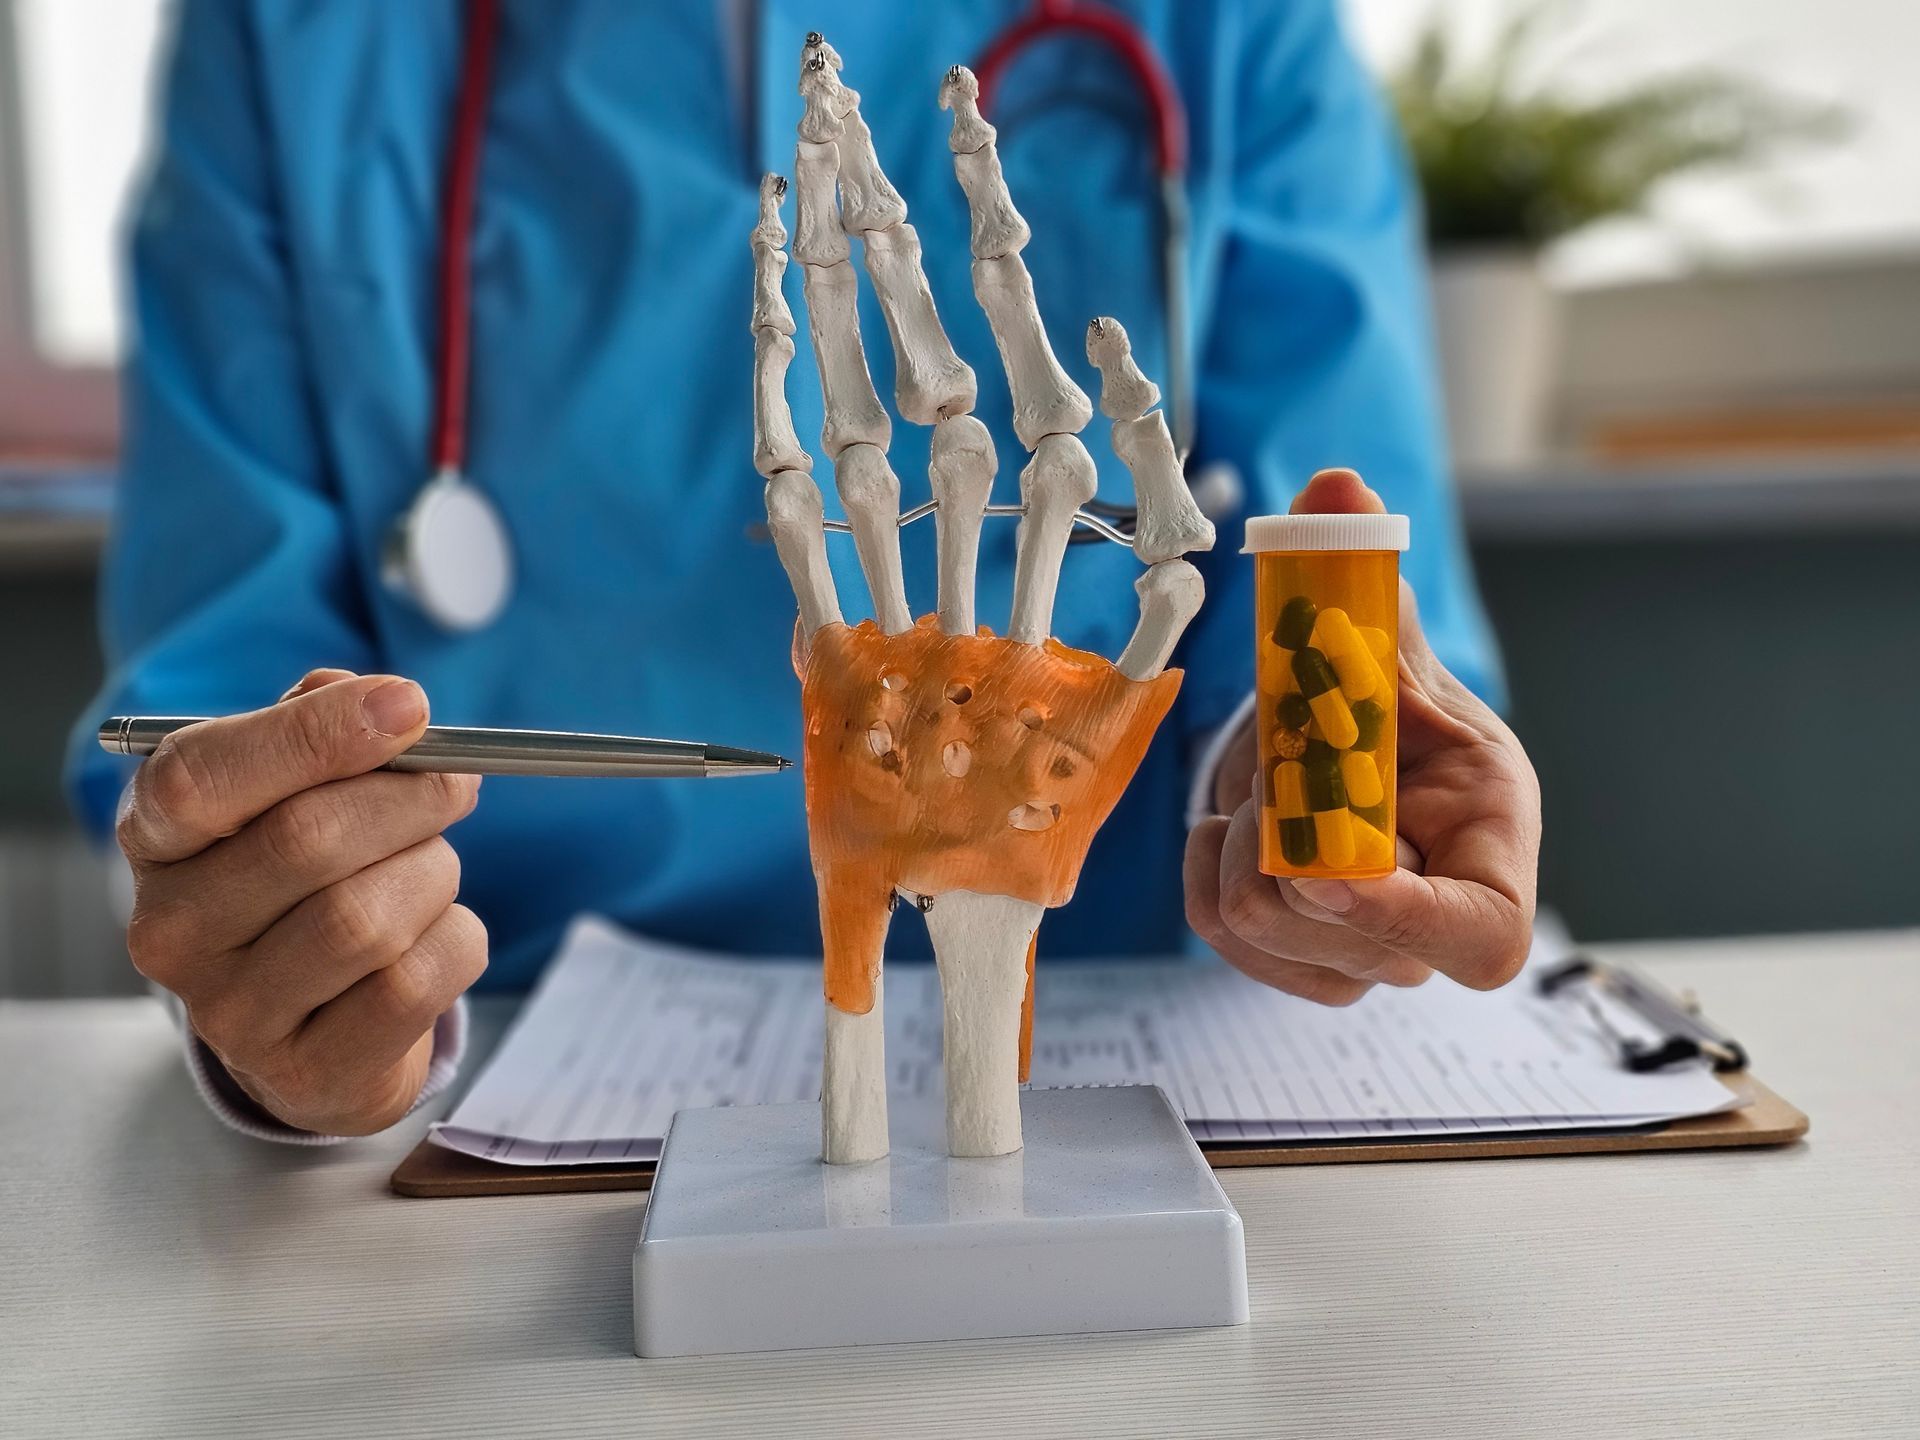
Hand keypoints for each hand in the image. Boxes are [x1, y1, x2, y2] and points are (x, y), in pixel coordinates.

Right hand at [118, 669, 486, 1133]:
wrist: (314, 1022)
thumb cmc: (306, 879)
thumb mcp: (292, 791)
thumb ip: (319, 727)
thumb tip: (373, 699)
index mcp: (155, 840)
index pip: (201, 777)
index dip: (313, 734)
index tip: (408, 706)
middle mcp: (172, 931)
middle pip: (307, 840)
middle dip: (409, 800)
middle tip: (454, 785)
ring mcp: (231, 1014)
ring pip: (369, 917)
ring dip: (433, 876)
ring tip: (427, 873)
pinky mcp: (305, 1072)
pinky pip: (415, 985)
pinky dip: (454, 941)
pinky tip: (433, 937)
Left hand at [1184, 470, 1539, 1003]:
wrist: (1358, 757)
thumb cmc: (1396, 716)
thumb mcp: (1390, 644)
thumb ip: (1367, 574)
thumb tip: (1339, 490)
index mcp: (1491, 854)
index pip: (1480, 941)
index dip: (1404, 915)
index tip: (1330, 863)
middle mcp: (1428, 927)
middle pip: (1334, 923)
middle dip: (1283, 819)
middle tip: (1292, 755)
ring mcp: (1361, 957)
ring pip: (1262, 920)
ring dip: (1243, 832)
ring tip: (1274, 783)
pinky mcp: (1294, 962)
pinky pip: (1217, 928)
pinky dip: (1207, 860)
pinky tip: (1235, 819)